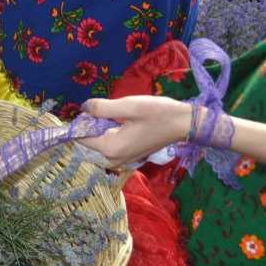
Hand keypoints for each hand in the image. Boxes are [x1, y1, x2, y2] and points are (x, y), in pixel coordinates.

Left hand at [78, 96, 192, 166]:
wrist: (185, 124)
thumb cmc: (159, 114)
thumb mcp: (129, 106)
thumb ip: (102, 108)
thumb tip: (83, 108)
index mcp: (111, 148)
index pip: (81, 138)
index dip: (80, 122)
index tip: (88, 109)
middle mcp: (114, 159)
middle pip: (90, 140)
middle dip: (92, 124)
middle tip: (105, 108)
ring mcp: (122, 159)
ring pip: (100, 141)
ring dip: (101, 127)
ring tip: (115, 113)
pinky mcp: (129, 156)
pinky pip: (110, 144)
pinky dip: (110, 132)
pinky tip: (122, 121)